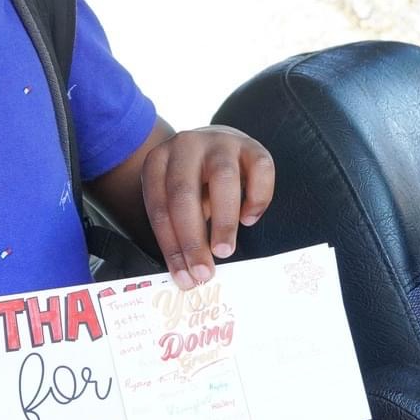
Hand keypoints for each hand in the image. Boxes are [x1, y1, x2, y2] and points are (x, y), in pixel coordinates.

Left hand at [138, 126, 275, 288]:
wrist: (214, 143)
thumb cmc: (193, 181)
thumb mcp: (175, 199)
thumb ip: (178, 228)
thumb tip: (188, 274)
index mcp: (158, 161)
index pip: (159, 208)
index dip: (171, 246)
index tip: (183, 277)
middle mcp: (186, 145)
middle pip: (185, 194)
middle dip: (193, 238)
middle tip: (203, 271)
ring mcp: (220, 142)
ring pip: (223, 180)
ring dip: (223, 221)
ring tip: (224, 250)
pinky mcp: (252, 145)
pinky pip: (261, 170)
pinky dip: (257, 198)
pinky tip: (249, 218)